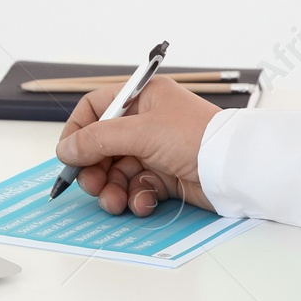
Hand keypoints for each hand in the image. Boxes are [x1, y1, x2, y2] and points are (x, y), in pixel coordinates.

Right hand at [55, 76, 218, 216]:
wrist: (235, 168)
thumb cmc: (197, 137)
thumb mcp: (141, 132)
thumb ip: (97, 140)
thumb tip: (65, 149)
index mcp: (142, 98)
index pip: (95, 108)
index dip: (78, 131)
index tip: (67, 155)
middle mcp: (147, 122)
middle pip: (103, 145)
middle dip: (94, 168)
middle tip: (91, 185)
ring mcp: (156, 150)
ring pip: (118, 171)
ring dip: (112, 189)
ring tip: (114, 201)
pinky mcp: (166, 176)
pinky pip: (138, 187)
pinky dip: (136, 198)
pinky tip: (143, 202)